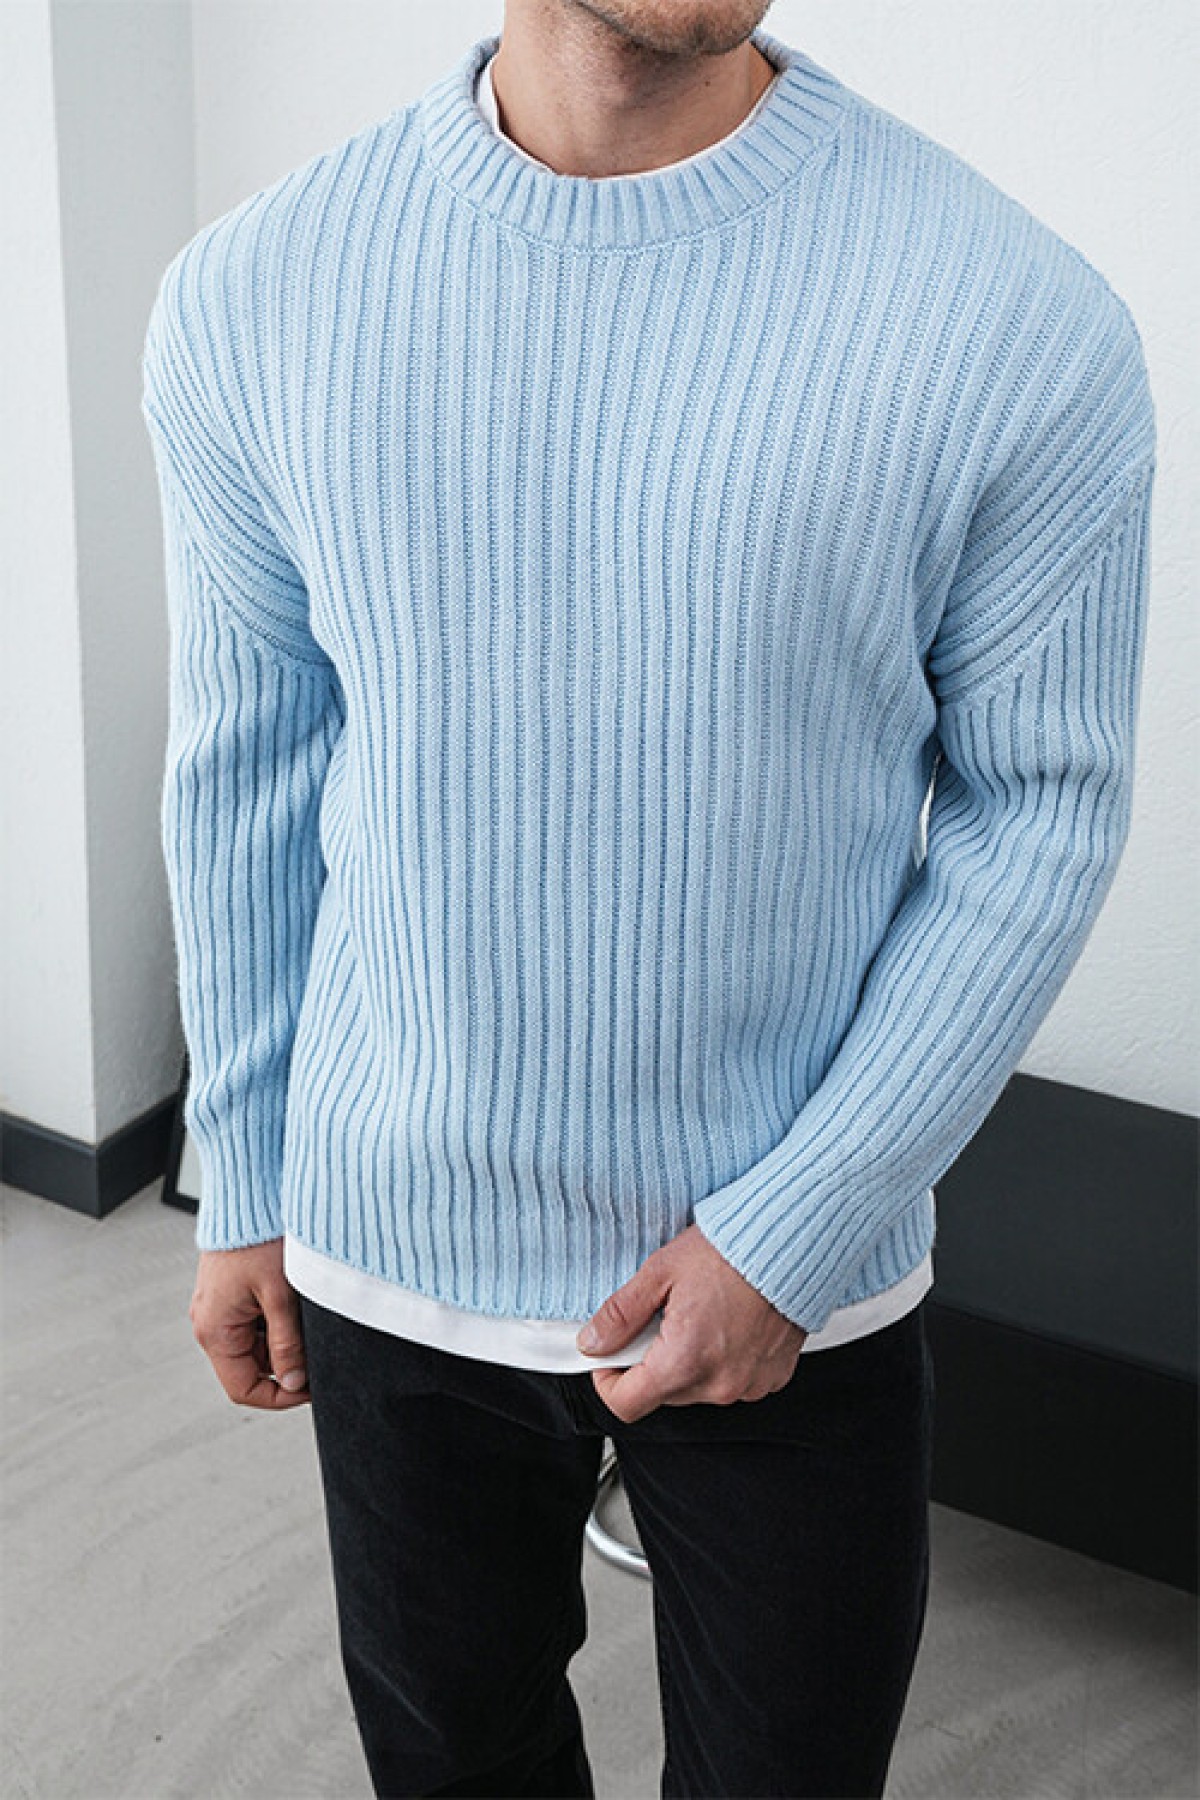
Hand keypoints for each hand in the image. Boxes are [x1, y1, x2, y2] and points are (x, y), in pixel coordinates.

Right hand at [189, 1240, 310, 1408]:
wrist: (245, 1196)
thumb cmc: (256, 1237)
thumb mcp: (280, 1296)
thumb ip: (287, 1343)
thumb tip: (294, 1381)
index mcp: (214, 1331)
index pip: (244, 1388)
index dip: (279, 1397)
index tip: (309, 1389)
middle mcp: (210, 1322)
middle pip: (251, 1368)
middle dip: (285, 1365)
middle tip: (317, 1354)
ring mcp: (218, 1308)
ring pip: (255, 1345)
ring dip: (282, 1341)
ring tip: (304, 1318)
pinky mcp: (228, 1293)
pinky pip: (253, 1322)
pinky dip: (275, 1321)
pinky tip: (293, 1303)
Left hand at [576, 1224, 806, 1422]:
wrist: (793, 1240)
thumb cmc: (733, 1250)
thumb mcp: (661, 1272)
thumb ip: (621, 1314)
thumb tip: (592, 1341)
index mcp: (686, 1361)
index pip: (626, 1404)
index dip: (607, 1381)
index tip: (609, 1357)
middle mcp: (720, 1383)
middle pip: (662, 1394)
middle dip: (651, 1362)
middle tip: (660, 1318)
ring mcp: (749, 1384)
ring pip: (696, 1389)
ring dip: (687, 1362)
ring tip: (699, 1316)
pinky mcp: (772, 1377)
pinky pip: (731, 1381)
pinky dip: (721, 1360)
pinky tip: (726, 1325)